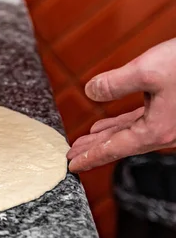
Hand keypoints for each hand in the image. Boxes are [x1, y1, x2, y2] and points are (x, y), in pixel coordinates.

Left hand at [67, 38, 175, 171]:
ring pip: (130, 134)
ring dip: (106, 137)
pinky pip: (142, 123)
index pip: (115, 149)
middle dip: (95, 149)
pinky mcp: (174, 111)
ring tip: (86, 140)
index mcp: (157, 130)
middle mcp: (164, 132)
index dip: (91, 157)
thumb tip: (90, 91)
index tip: (72, 166)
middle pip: (120, 145)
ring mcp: (171, 123)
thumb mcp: (149, 70)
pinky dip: (122, 125)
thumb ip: (115, 83)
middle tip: (72, 156)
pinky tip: (110, 123)